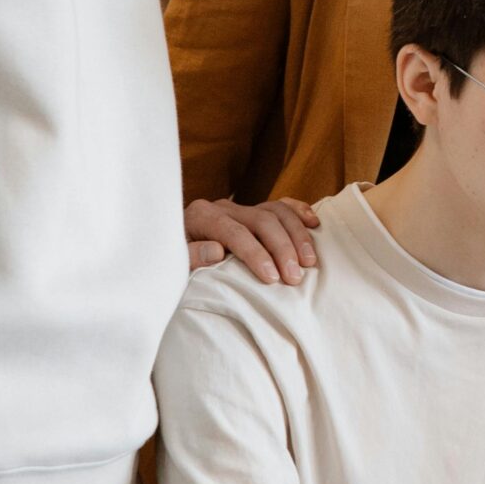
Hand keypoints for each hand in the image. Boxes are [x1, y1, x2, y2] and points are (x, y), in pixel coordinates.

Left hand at [186, 196, 318, 284]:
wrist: (170, 251)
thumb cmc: (174, 263)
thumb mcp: (173, 263)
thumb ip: (191, 256)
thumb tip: (217, 250)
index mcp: (201, 215)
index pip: (235, 231)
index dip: (255, 253)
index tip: (271, 278)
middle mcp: (223, 207)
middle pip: (262, 220)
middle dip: (282, 248)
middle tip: (294, 277)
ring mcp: (241, 207)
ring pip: (277, 211)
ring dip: (296, 235)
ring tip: (308, 262)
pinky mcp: (254, 211)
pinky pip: (282, 205)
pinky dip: (299, 212)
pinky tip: (314, 224)